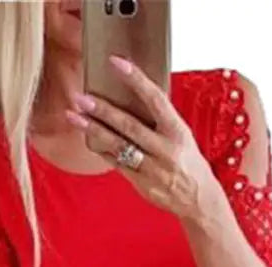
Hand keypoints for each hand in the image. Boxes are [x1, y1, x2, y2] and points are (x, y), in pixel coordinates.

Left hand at [64, 55, 222, 220]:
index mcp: (177, 131)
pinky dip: (101, 149)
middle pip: (129, 125)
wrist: (198, 197)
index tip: (116, 63)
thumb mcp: (181, 135)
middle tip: (81, 97)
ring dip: (93, 129)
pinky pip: (116, 163)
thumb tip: (134, 94)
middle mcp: (165, 149)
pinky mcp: (141, 183)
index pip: (155, 99)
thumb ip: (160, 119)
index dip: (136, 79)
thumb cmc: (187, 160)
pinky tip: (87, 137)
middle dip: (103, 110)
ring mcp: (151, 168)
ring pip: (118, 145)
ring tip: (73, 116)